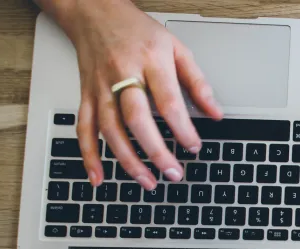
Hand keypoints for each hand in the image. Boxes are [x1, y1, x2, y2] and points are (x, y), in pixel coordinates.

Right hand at [45, 0, 222, 188]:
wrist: (94, 12)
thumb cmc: (138, 31)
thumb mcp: (176, 47)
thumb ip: (197, 82)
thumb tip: (216, 113)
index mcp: (149, 61)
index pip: (168, 101)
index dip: (183, 128)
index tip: (194, 147)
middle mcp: (122, 74)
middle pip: (136, 118)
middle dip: (155, 150)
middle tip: (174, 173)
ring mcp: (100, 87)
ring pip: (109, 128)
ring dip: (128, 160)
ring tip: (148, 182)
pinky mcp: (85, 94)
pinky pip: (83, 128)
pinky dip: (89, 155)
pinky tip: (99, 177)